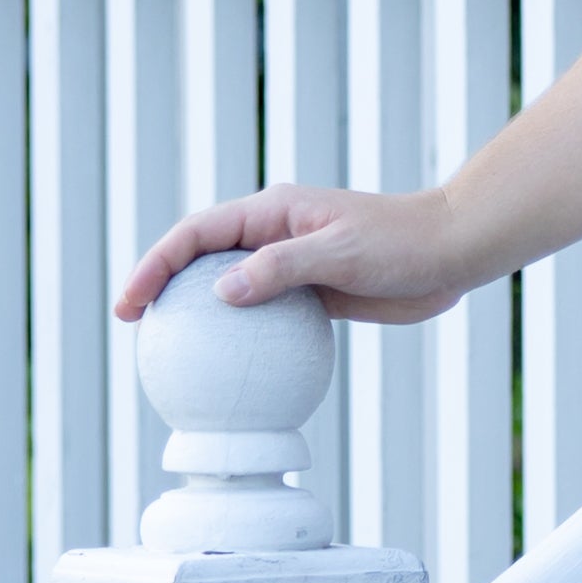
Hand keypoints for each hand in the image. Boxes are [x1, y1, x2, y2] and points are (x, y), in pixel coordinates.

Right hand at [115, 179, 460, 330]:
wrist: (450, 252)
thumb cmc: (400, 243)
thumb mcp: (339, 254)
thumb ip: (280, 268)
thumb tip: (221, 293)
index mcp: (272, 211)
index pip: (197, 234)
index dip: (156, 263)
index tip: (131, 302)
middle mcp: (273, 233)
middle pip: (201, 257)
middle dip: (161, 284)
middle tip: (134, 325)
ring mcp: (291, 262)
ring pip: (229, 287)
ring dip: (198, 312)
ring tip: (169, 351)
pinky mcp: (312, 291)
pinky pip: (265, 314)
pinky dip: (242, 335)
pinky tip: (233, 371)